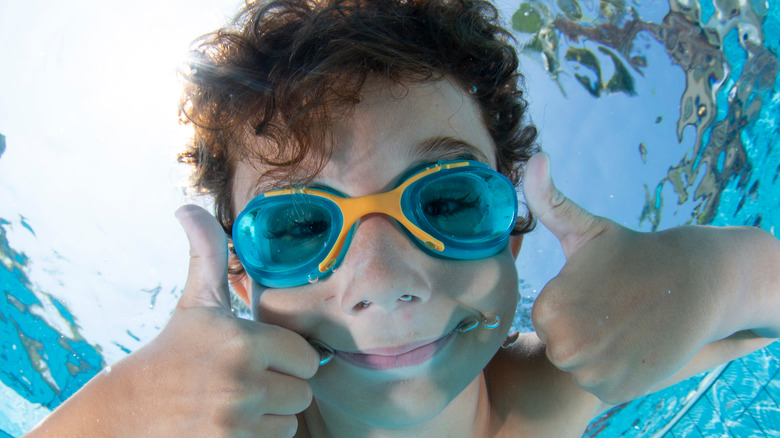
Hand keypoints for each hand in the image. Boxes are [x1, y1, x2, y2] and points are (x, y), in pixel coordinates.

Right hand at [111, 205, 318, 436]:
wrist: (127, 410)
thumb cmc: (171, 352)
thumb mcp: (194, 302)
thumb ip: (206, 255)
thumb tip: (187, 207)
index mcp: (243, 341)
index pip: (306, 356)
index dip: (288, 357)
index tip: (262, 355)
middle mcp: (243, 381)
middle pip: (303, 390)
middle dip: (283, 386)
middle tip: (251, 379)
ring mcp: (237, 419)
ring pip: (291, 418)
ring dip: (274, 412)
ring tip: (240, 400)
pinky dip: (261, 434)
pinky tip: (234, 422)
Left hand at [523, 153, 741, 403]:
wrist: (698, 281)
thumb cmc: (634, 254)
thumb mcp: (586, 228)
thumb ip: (549, 200)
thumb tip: (533, 158)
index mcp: (550, 308)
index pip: (545, 316)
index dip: (572, 302)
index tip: (598, 289)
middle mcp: (565, 347)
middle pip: (559, 343)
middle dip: (583, 326)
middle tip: (614, 305)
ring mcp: (592, 374)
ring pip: (580, 364)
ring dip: (599, 349)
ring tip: (626, 322)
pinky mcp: (615, 393)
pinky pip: (600, 383)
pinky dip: (616, 369)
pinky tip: (635, 344)